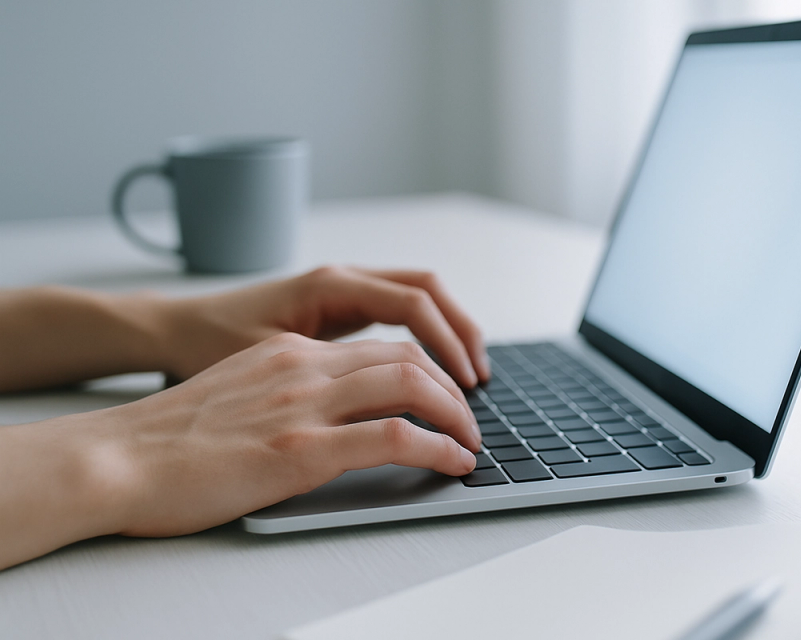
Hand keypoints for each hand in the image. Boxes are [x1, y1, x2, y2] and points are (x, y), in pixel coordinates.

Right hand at [102, 332, 480, 537]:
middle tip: (469, 418)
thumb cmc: (168, 437)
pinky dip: (438, 447)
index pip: (380, 345)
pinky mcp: (301, 449)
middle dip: (452, 387)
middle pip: (406, 358)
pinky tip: (454, 462)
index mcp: (289, 352)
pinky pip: (395, 436)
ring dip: (456, 414)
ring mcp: (304, 404)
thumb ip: (286, 390)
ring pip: (411, 386)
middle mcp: (303, 366)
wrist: (115, 458)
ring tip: (470, 441)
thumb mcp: (238, 392)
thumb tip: (327, 413)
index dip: (427, 368)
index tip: (445, 394)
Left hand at [162, 266, 489, 387]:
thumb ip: (327, 375)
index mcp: (330, 285)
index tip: (466, 385)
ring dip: (447, 331)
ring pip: (415, 296)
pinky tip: (429, 370)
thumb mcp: (269, 363)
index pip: (413, 303)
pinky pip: (396, 312)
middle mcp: (341, 278)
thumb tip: (385, 406)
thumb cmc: (207, 345)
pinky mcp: (335, 309)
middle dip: (461, 331)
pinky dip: (423, 336)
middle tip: (480, 379)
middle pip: (427, 289)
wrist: (168, 330)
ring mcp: (339, 290)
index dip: (447, 343)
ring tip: (468, 375)